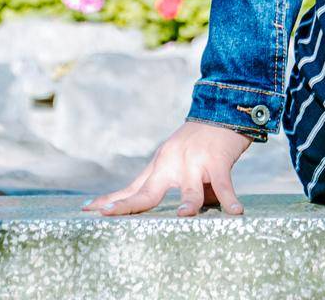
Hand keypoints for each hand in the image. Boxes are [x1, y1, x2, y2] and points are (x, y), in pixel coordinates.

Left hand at [82, 118, 250, 216]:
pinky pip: (223, 184)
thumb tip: (169, 215)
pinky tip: (236, 212)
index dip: (112, 200)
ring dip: (189, 202)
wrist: (223, 108)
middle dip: (128, 205)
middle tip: (109, 215)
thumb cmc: (200, 142)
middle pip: (148, 191)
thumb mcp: (177, 160)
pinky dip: (230, 199)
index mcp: (160, 164)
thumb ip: (169, 185)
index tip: (88, 210)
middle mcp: (172, 163)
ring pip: (189, 188)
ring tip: (185, 215)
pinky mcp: (217, 160)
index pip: (132, 188)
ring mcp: (194, 161)